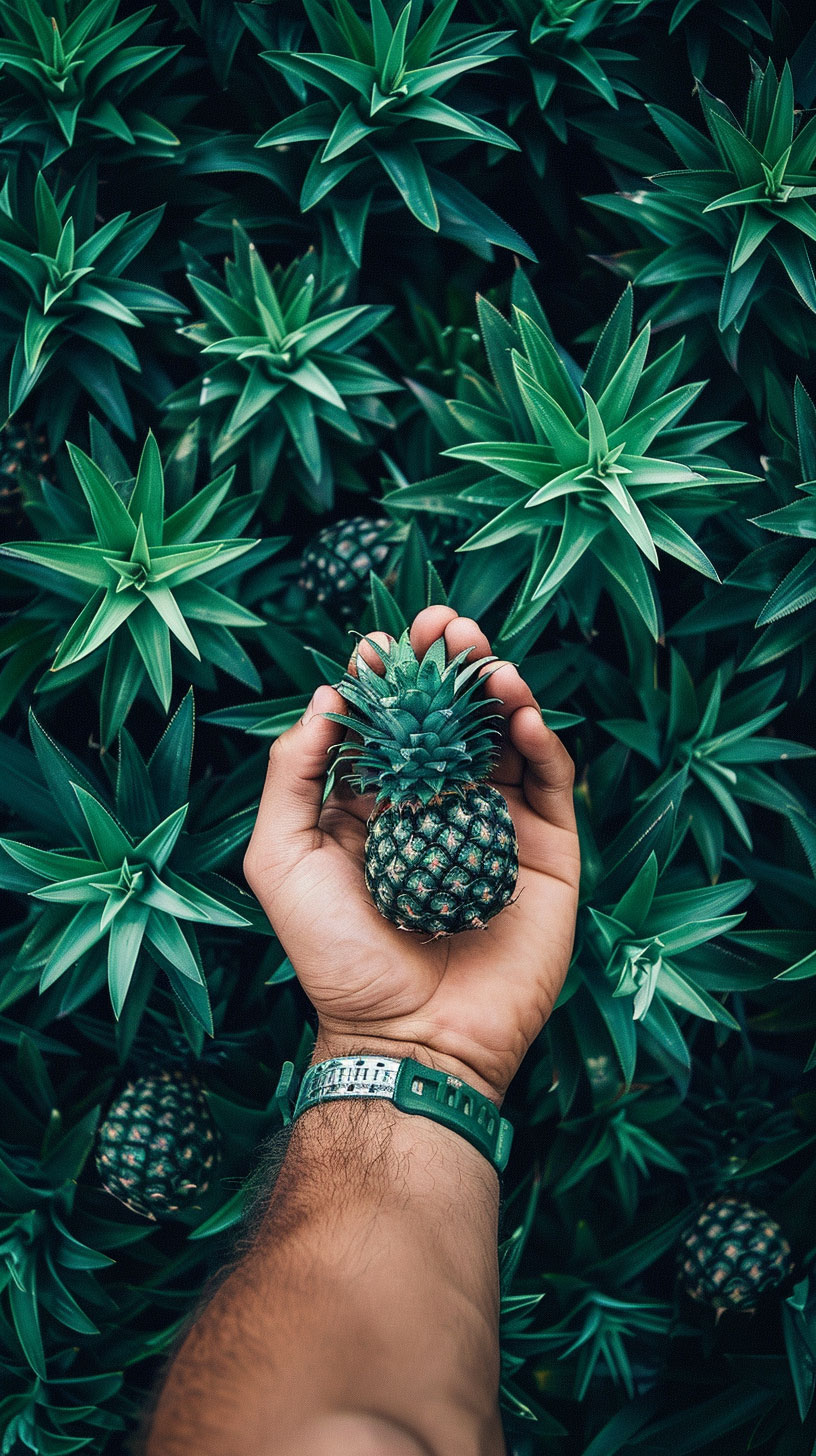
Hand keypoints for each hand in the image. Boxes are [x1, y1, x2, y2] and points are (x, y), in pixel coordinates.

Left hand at [244, 607, 579, 1104]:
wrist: (412, 1036)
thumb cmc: (336, 955)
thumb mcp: (282, 858)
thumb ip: (292, 776)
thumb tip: (324, 699)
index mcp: (377, 807)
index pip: (388, 724)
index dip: (386, 679)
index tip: (378, 643)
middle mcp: (438, 807)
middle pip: (451, 717)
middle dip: (447, 665)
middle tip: (445, 622)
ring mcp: (496, 826)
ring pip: (505, 738)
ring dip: (498, 687)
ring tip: (485, 656)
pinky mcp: (546, 853)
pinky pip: (552, 784)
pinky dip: (542, 741)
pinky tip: (520, 712)